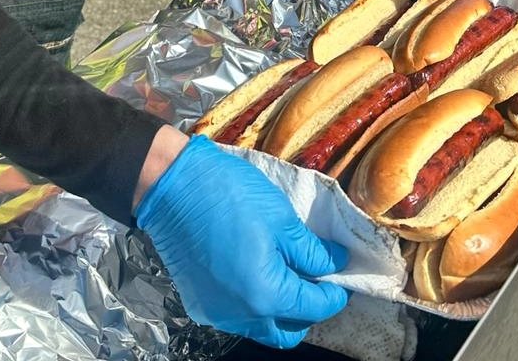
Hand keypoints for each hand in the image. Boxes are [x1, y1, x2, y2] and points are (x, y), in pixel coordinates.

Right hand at [136, 135, 349, 347]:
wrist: (173, 185)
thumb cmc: (230, 195)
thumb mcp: (281, 218)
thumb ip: (311, 251)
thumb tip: (335, 264)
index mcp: (265, 296)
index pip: (312, 308)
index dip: (334, 293)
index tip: (344, 276)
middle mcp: (240, 316)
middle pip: (286, 332)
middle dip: (307, 310)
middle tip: (317, 279)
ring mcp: (216, 312)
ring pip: (259, 327)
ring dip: (279, 309)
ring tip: (288, 272)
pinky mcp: (198, 302)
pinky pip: (236, 314)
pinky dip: (253, 302)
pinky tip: (256, 271)